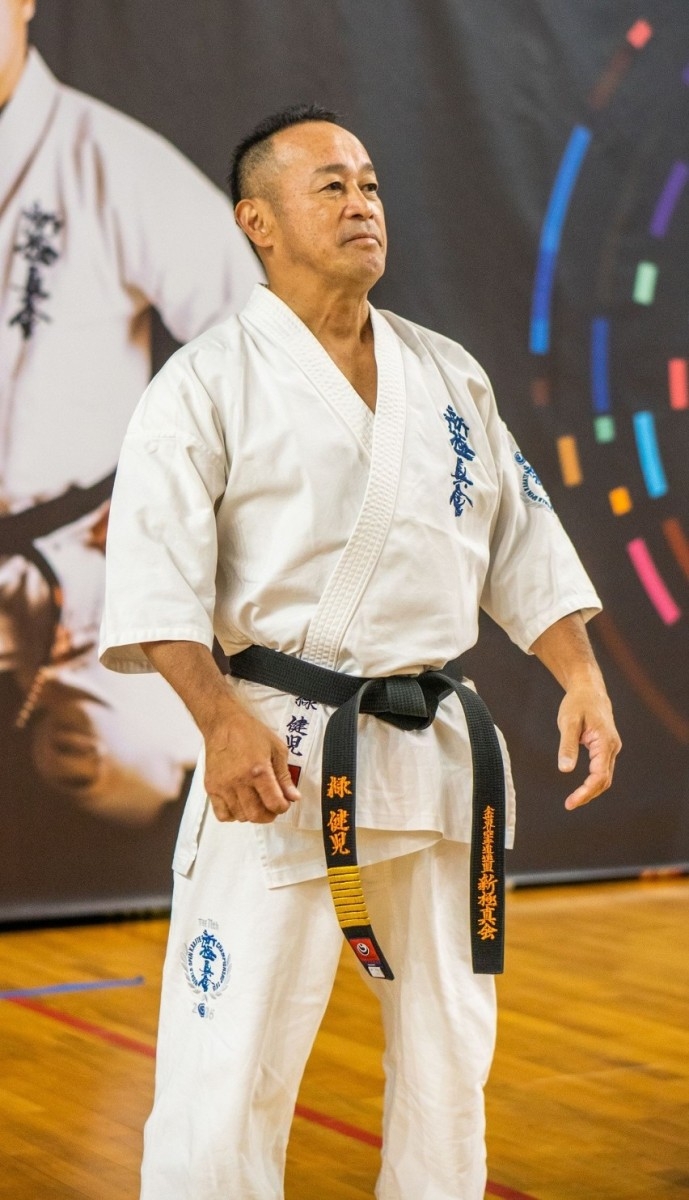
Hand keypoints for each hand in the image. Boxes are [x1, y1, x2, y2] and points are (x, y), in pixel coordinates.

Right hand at [204, 703, 300, 823]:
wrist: (223, 724)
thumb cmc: (250, 733)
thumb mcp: (276, 749)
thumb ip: (285, 776)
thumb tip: (293, 796)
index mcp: (259, 771)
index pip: (274, 803)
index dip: (283, 807)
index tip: (284, 802)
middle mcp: (239, 781)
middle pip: (256, 815)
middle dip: (269, 815)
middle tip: (272, 807)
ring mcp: (223, 786)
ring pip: (240, 816)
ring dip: (252, 814)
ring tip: (256, 802)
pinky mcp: (211, 787)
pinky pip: (222, 814)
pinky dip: (233, 815)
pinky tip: (239, 804)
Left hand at [557, 681, 620, 809]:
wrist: (589, 690)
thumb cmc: (577, 704)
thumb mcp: (568, 722)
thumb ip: (567, 746)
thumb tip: (565, 770)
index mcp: (605, 742)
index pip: (599, 775)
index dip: (586, 791)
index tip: (571, 802)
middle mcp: (612, 747)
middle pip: (604, 780)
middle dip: (588, 794)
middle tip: (569, 805)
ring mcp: (611, 748)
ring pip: (605, 777)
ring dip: (591, 790)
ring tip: (573, 800)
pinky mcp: (606, 748)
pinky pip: (602, 770)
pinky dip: (592, 781)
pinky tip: (581, 788)